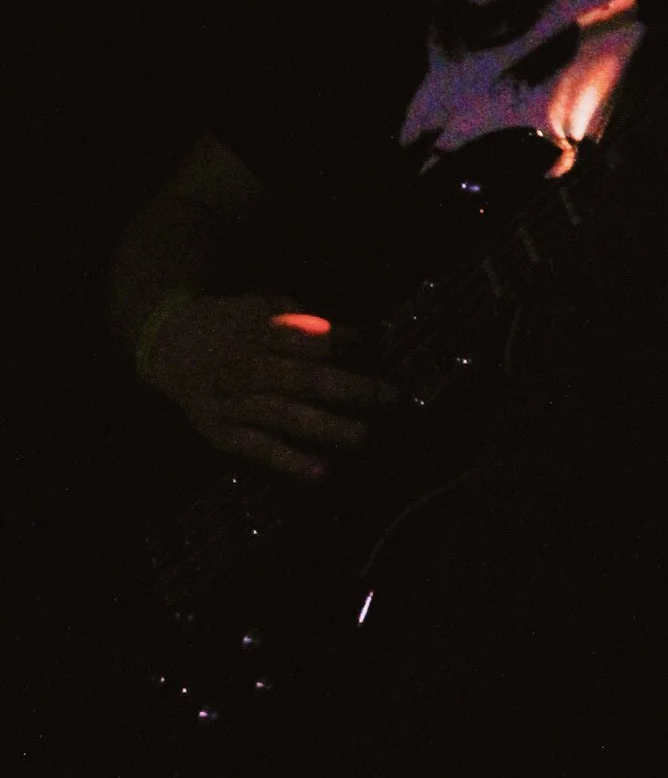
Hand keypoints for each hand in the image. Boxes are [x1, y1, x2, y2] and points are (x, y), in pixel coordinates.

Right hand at [140, 292, 394, 483]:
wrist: (168, 343)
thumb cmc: (229, 322)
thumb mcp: (260, 304)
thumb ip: (298, 318)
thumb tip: (346, 335)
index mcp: (257, 332)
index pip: (305, 338)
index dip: (338, 342)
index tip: (369, 345)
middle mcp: (246, 368)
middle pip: (303, 379)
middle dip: (349, 389)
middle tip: (389, 397)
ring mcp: (233, 404)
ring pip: (283, 416)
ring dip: (325, 428)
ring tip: (362, 436)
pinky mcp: (221, 434)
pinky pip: (259, 450)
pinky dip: (289, 462)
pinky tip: (320, 472)